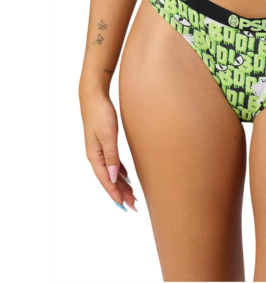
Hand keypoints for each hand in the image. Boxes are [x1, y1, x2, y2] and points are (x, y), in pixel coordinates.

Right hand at [80, 91, 136, 211]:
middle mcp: (96, 156)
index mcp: (95, 156)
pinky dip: (121, 172)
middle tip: (134, 206)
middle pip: (109, 179)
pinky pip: (113, 163)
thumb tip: (113, 176)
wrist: (94, 96)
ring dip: (122, 184)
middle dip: (121, 193)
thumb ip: (111, 156)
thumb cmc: (101, 113)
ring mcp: (100, 150)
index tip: (125, 205)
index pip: (106, 180)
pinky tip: (127, 177)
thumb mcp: (108, 135)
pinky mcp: (105, 143)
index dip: (115, 193)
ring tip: (133, 196)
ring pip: (112, 173)